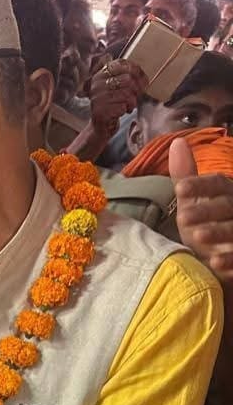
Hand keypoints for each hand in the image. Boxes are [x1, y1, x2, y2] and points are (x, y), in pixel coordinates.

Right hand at [87, 59, 145, 135]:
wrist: (101, 126)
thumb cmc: (113, 105)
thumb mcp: (116, 87)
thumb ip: (125, 76)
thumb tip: (141, 74)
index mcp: (100, 75)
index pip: (121, 64)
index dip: (136, 70)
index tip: (142, 79)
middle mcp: (97, 85)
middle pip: (128, 79)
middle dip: (136, 89)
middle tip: (136, 96)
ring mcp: (97, 98)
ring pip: (127, 93)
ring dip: (132, 102)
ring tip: (129, 106)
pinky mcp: (100, 111)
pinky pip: (122, 106)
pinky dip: (126, 110)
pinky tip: (122, 112)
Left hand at [171, 137, 232, 283]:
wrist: (220, 260)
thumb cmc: (205, 227)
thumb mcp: (192, 202)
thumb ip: (185, 177)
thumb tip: (177, 143)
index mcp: (227, 194)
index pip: (218, 184)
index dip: (201, 185)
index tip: (180, 189)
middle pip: (227, 205)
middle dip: (206, 211)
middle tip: (184, 217)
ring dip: (218, 232)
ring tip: (198, 237)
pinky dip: (229, 260)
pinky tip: (215, 262)